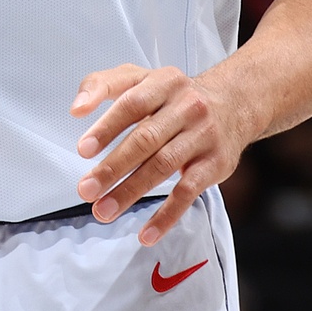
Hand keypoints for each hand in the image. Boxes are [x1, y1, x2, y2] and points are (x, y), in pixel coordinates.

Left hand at [72, 62, 245, 241]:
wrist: (234, 102)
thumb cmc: (174, 95)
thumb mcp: (141, 77)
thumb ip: (103, 84)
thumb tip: (77, 107)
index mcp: (163, 83)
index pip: (132, 103)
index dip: (106, 127)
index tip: (83, 150)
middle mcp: (186, 106)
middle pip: (145, 139)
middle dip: (113, 167)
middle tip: (86, 189)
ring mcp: (202, 135)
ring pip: (163, 166)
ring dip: (130, 192)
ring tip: (103, 210)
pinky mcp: (215, 163)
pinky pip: (188, 192)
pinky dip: (166, 215)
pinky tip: (146, 233)